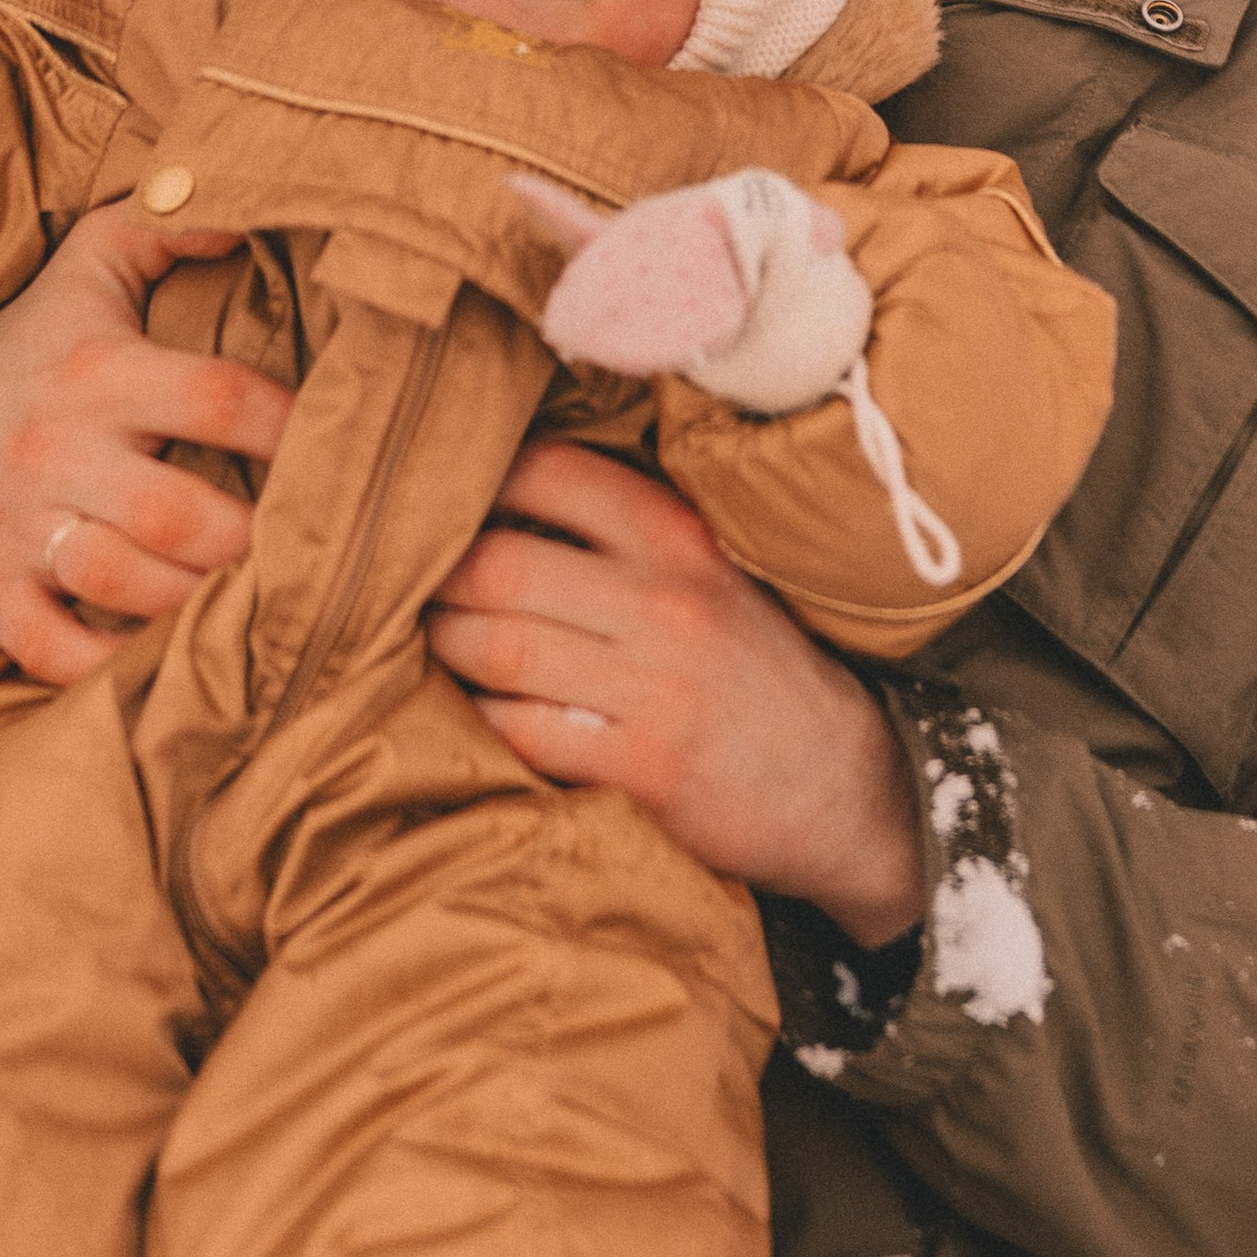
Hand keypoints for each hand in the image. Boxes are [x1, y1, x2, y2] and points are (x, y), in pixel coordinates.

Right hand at [0, 198, 294, 686]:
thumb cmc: (33, 347)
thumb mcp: (90, 267)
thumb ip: (170, 223)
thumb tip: (256, 205)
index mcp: (100, 374)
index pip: (219, 399)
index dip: (296, 432)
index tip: (353, 456)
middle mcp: (56, 452)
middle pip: (184, 516)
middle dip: (262, 546)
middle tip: (324, 562)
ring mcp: (16, 531)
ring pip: (132, 589)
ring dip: (207, 609)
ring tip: (270, 614)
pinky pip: (62, 654)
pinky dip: (123, 668)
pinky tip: (179, 658)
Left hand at [426, 440, 924, 942]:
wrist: (841, 785)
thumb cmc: (753, 669)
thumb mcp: (711, 574)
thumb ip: (622, 535)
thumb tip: (492, 499)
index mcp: (679, 538)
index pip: (550, 472)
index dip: (478, 482)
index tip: (446, 506)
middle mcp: (667, 601)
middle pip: (499, 564)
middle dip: (439, 578)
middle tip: (414, 588)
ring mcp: (655, 688)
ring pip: (498, 647)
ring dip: (446, 648)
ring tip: (437, 647)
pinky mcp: (643, 768)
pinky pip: (521, 731)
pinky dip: (481, 721)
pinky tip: (477, 716)